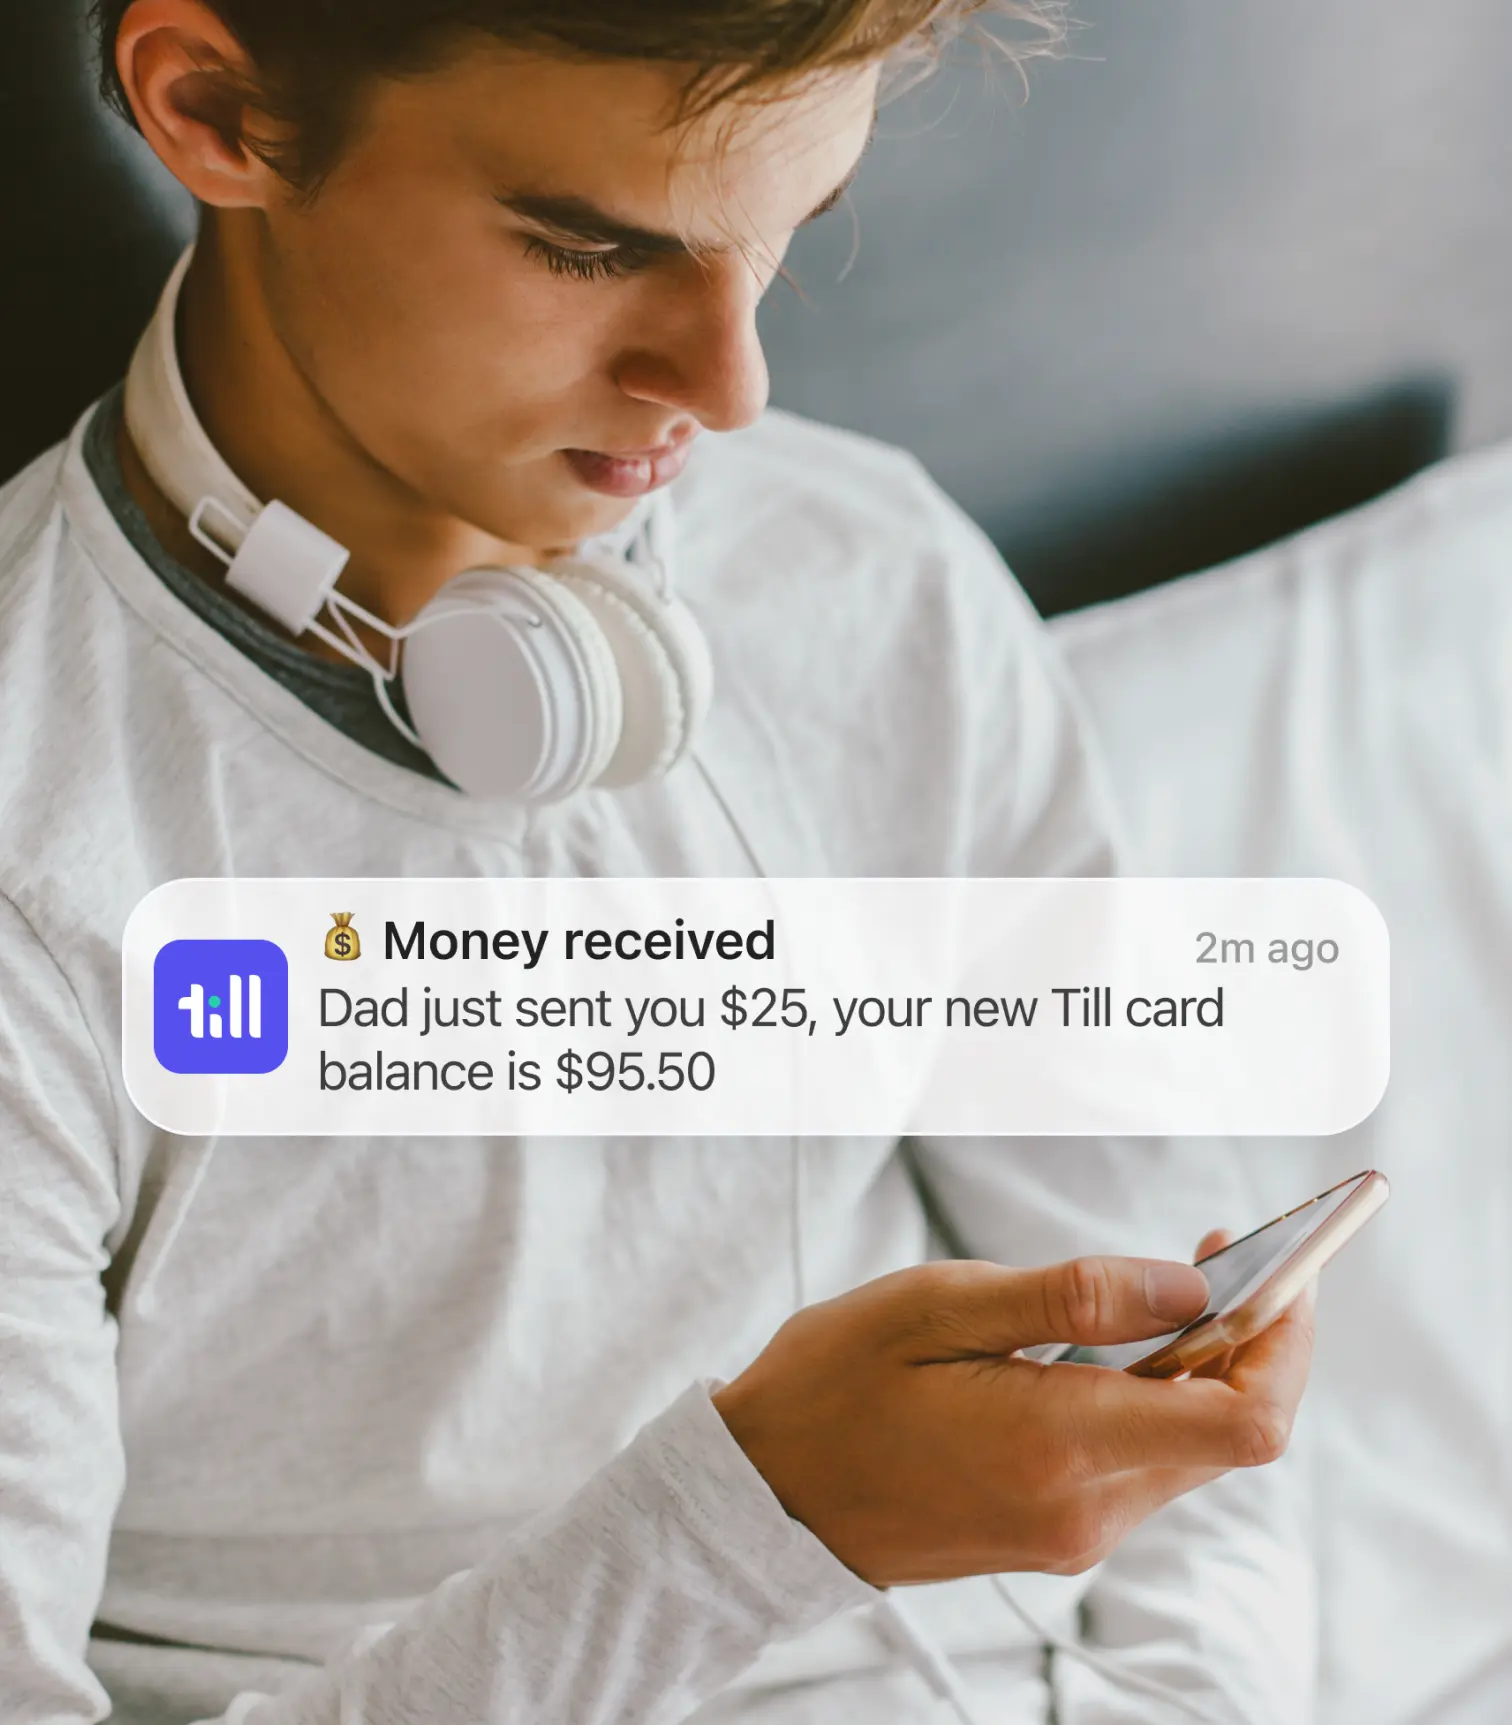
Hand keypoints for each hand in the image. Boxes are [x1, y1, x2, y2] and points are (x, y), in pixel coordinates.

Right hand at [712, 1251, 1313, 1586]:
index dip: (1286, 1336)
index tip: (1280, 1265)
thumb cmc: (833, 1383)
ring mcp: (1072, 1531)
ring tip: (1156, 1289)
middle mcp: (1084, 1506)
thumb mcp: (938, 1305)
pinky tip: (1108, 1348)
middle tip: (1211, 1250)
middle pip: (1232, 1430)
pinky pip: (1142, 1464)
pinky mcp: (1056, 1535)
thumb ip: (1072, 1298)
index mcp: (1057, 1443)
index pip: (1245, 1418)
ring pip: (1191, 1448)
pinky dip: (1154, 1400)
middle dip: (1248, 1337)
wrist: (766, 1495)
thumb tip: (1188, 1288)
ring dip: (1200, 1368)